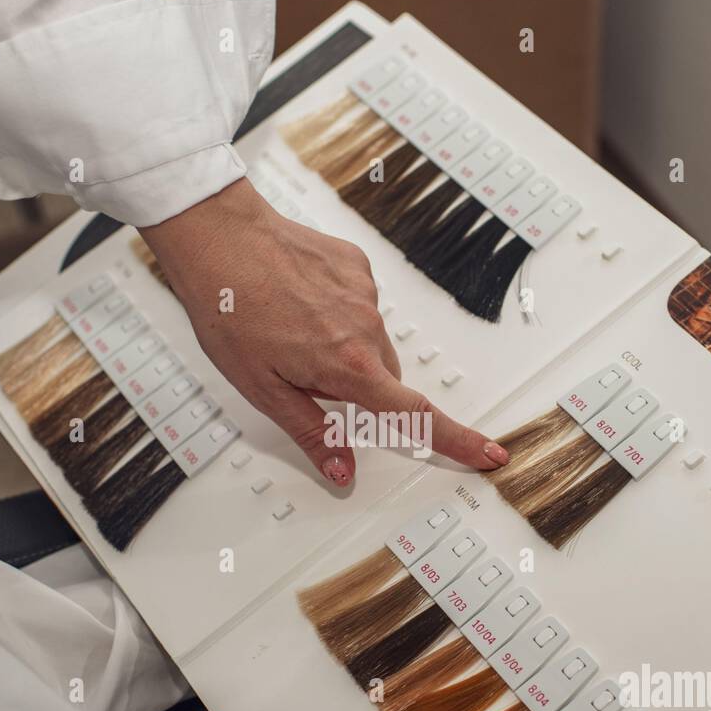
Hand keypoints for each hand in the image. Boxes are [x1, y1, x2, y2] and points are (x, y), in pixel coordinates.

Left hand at [139, 178, 508, 486]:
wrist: (220, 238)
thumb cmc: (231, 311)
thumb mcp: (263, 390)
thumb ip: (312, 432)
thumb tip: (344, 473)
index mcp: (349, 367)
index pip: (415, 414)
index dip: (457, 440)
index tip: (490, 453)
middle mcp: (367, 329)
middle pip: (385, 379)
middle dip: (358, 387)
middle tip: (302, 372)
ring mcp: (365, 293)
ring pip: (370, 341)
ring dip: (344, 347)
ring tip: (290, 329)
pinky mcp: (358, 265)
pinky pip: (360, 304)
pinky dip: (337, 311)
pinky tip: (298, 299)